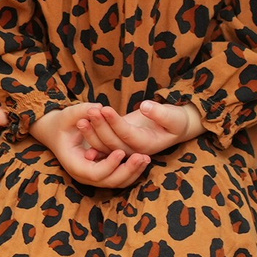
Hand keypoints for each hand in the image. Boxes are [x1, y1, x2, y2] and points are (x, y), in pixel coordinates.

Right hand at [31, 102, 150, 188]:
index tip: (121, 151)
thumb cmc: (62, 123)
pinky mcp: (102, 173)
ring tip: (146, 158)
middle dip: (127, 170)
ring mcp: (94, 177)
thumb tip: (99, 107)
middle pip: (109, 181)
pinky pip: (119, 178)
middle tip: (142, 157)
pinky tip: (143, 159)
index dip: (109, 165)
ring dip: (133, 172)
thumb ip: (81, 111)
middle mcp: (84, 175)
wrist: (55, 132)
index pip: (95, 173)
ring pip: (117, 182)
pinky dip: (131, 171)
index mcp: (74, 164)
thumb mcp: (68, 115)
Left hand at [81, 98, 200, 157]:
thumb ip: (160, 112)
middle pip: (113, 141)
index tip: (104, 108)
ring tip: (81, 116)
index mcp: (147, 144)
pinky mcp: (119, 142)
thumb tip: (145, 106)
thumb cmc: (176, 121)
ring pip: (105, 144)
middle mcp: (134, 150)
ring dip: (92, 132)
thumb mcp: (174, 116)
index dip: (115, 122)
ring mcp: (126, 148)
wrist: (176, 128)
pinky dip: (92, 136)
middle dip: (100, 126)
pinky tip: (80, 124)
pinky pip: (103, 143)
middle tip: (89, 110)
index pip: (127, 134)